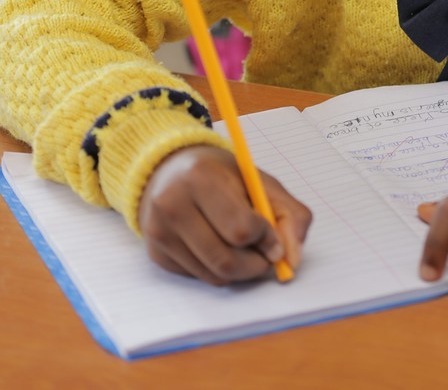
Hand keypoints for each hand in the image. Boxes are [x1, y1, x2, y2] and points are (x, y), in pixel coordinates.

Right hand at [138, 145, 311, 285]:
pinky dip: (218, 270)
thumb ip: (291, 215)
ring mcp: (159, 232)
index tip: (274, 239)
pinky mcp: (155, 253)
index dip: (266, 240)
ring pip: (214, 274)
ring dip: (241, 271)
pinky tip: (219, 246)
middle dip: (256, 265)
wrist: (172, 170)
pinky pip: (199, 277)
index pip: (241, 229)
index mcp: (201, 178)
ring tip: (246, 250)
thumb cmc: (222, 176)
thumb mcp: (261, 182)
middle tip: (266, 257)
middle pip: (226, 260)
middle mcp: (172, 205)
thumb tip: (291, 260)